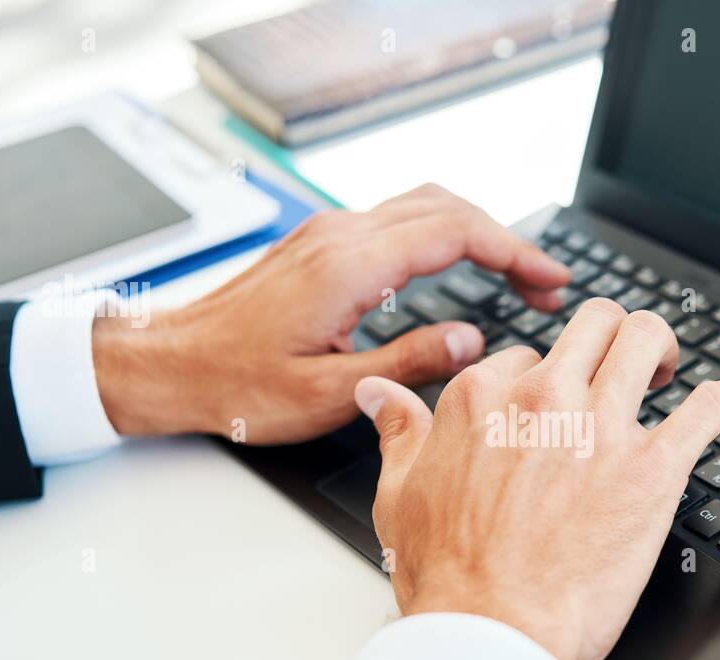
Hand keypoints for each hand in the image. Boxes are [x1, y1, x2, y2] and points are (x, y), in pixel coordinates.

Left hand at [91, 184, 568, 442]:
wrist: (169, 364)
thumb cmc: (237, 385)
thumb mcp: (331, 393)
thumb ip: (409, 363)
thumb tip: (470, 341)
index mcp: (349, 265)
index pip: (454, 231)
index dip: (514, 252)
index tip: (550, 279)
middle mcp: (340, 235)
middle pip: (446, 207)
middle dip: (507, 239)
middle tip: (546, 284)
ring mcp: (327, 233)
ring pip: (422, 206)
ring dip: (476, 232)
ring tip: (514, 276)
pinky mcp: (319, 244)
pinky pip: (396, 220)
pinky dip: (442, 235)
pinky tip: (458, 269)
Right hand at [357, 298, 719, 659]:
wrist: (492, 633)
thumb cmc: (448, 579)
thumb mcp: (400, 496)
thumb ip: (399, 434)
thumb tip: (379, 395)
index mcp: (482, 400)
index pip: (524, 355)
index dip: (542, 379)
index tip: (554, 405)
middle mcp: (543, 399)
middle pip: (594, 323)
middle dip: (611, 336)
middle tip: (624, 370)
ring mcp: (600, 428)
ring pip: (646, 338)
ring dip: (662, 348)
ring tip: (666, 375)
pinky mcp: (652, 468)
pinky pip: (706, 407)